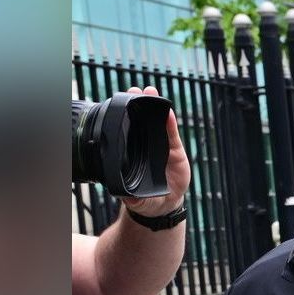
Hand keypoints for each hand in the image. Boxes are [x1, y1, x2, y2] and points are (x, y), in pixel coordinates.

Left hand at [119, 86, 190, 216]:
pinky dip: (170, 121)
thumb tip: (123, 197)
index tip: (119, 104)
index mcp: (131, 154)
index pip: (126, 132)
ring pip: (156, 122)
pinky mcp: (175, 149)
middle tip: (133, 91)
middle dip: (136, 104)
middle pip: (140, 121)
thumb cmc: (146, 199)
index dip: (123, 118)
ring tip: (150, 91)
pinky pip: (172, 132)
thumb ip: (132, 198)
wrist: (166, 203)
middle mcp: (144, 146)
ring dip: (153, 106)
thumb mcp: (137, 200)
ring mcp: (160, 145)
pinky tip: (167, 110)